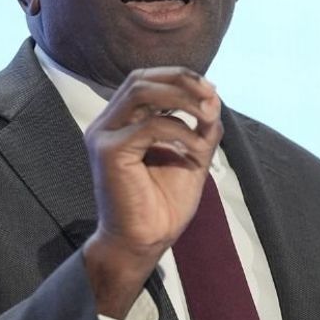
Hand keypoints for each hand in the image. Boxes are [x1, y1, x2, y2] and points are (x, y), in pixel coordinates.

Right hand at [82, 67, 222, 317]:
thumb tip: (215, 101)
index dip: (179, 77)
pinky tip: (196, 149)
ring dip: (182, 97)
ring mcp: (104, 135)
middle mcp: (107, 123)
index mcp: (121, 122)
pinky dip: (181, 130)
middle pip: (141, 78)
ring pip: (141, 91)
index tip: (212, 91)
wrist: (144, 242)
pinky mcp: (109, 151)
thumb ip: (201, 128)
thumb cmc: (163, 204)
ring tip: (208, 114)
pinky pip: (151, 124)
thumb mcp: (191, 157)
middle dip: (182, 80)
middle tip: (212, 98)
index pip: (145, 80)